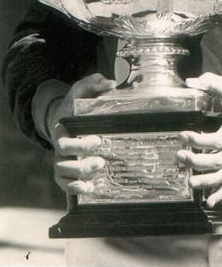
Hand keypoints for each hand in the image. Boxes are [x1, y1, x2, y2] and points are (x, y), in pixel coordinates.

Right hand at [49, 73, 115, 195]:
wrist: (65, 116)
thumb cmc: (77, 104)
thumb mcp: (84, 89)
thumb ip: (95, 82)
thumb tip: (111, 83)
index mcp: (62, 128)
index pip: (63, 139)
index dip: (79, 145)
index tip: (98, 140)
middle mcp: (59, 145)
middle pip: (62, 157)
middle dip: (81, 161)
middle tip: (101, 158)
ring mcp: (61, 159)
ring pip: (61, 172)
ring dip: (79, 175)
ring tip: (99, 168)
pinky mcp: (66, 170)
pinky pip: (64, 184)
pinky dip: (75, 188)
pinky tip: (91, 189)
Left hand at [177, 72, 221, 207]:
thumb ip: (214, 83)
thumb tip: (192, 81)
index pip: (214, 142)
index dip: (196, 141)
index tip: (182, 135)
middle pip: (215, 162)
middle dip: (195, 161)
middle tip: (180, 156)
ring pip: (221, 177)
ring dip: (204, 182)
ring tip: (189, 181)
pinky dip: (220, 195)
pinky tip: (208, 202)